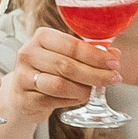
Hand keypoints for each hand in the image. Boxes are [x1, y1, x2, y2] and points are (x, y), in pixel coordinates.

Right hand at [0, 27, 119, 121]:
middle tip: (113, 79)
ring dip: (82, 89)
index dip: (95, 55)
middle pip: (66, 65)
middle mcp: (29, 53)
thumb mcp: (68, 57)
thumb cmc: (50, 70)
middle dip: (94, 74)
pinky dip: (70, 101)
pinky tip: (79, 98)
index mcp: (42, 37)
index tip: (114, 63)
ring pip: (59, 85)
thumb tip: (114, 55)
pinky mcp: (23, 98)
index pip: (71, 44)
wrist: (25, 92)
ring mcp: (23, 76)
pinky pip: (51, 101)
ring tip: (93, 91)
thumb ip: (90, 54)